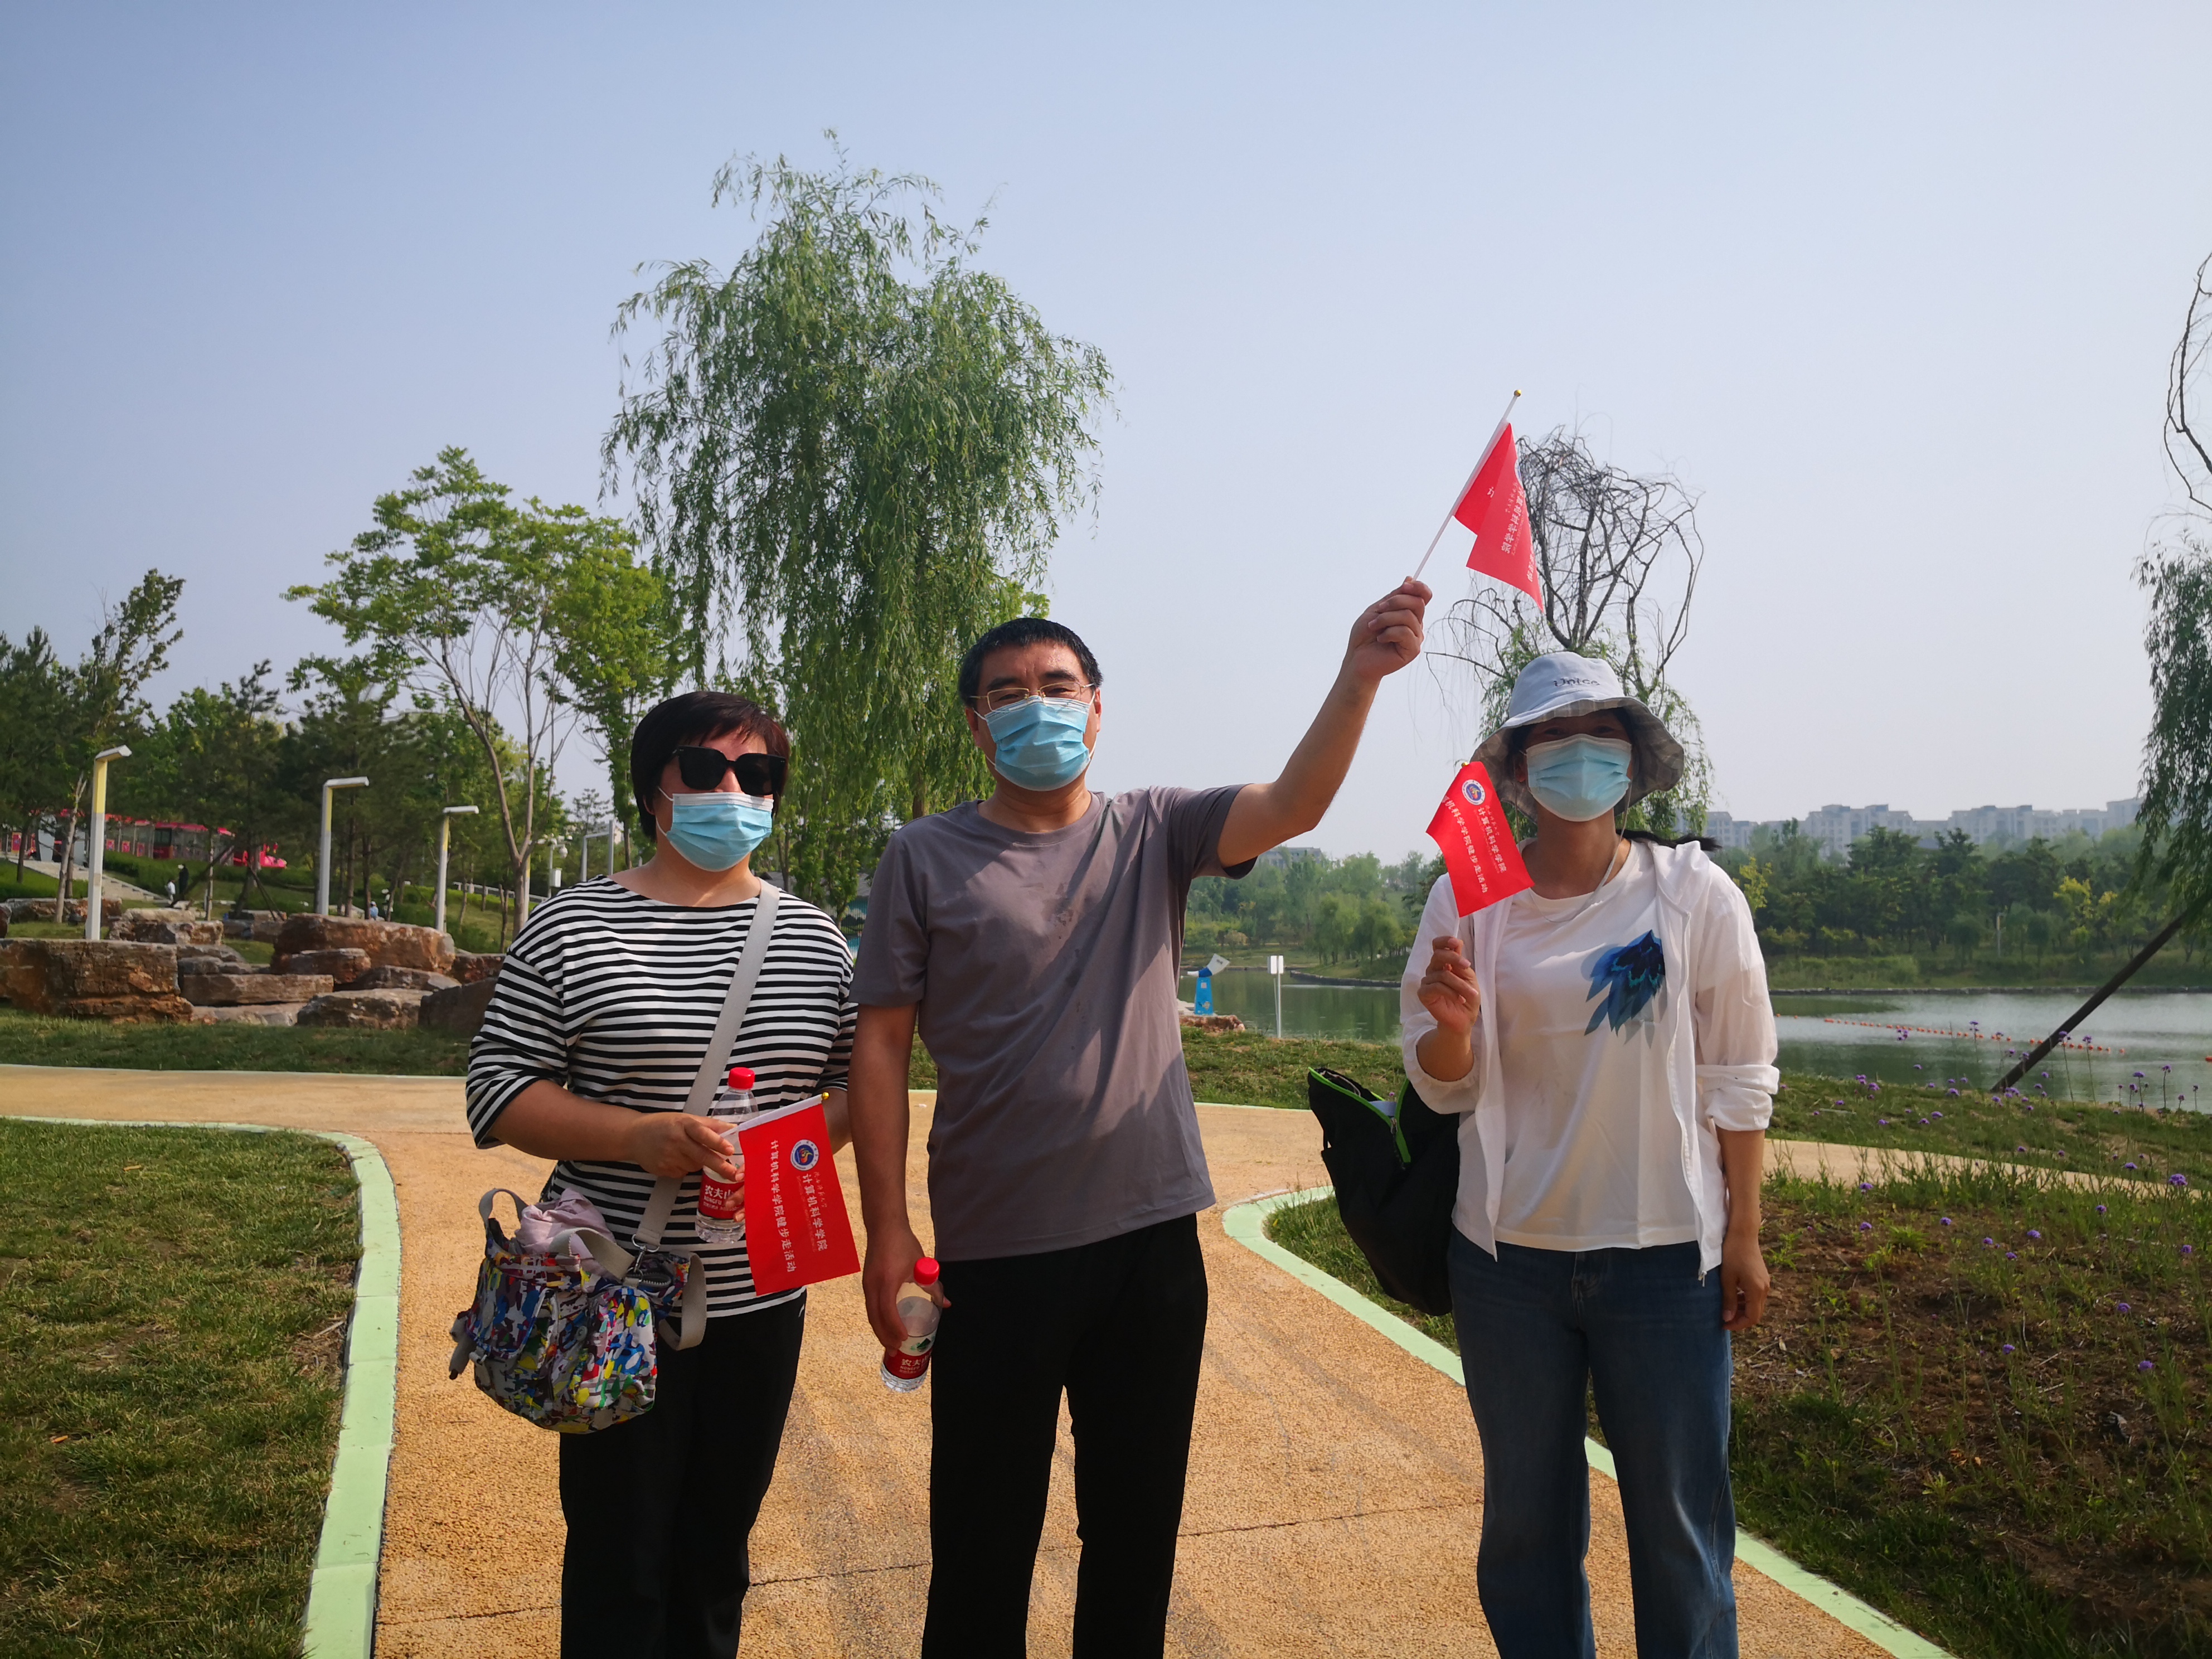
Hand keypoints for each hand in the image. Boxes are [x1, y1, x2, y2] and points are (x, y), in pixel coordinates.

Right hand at [622, 1112, 739, 1182]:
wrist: (634, 1136)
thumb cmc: (663, 1124)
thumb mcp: (685, 1118)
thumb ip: (710, 1125)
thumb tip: (734, 1129)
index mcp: (683, 1124)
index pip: (702, 1133)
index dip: (717, 1142)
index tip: (729, 1149)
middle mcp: (676, 1140)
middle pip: (701, 1155)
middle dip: (719, 1166)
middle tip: (734, 1174)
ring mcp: (668, 1157)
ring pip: (695, 1165)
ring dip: (698, 1161)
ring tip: (687, 1150)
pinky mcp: (663, 1169)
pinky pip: (683, 1171)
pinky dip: (685, 1166)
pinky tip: (675, 1157)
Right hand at [862, 1217, 948, 1351]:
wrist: (884, 1227)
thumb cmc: (904, 1244)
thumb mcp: (921, 1265)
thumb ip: (933, 1286)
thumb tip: (946, 1304)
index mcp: (887, 1281)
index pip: (888, 1311)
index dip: (895, 1328)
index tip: (904, 1339)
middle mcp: (873, 1285)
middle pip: (875, 1318)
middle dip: (885, 1336)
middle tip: (895, 1350)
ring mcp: (867, 1284)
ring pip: (871, 1314)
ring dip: (879, 1330)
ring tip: (889, 1344)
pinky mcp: (866, 1282)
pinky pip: (870, 1306)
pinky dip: (876, 1319)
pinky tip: (884, 1325)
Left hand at [1344, 578, 1430, 684]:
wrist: (1356, 659)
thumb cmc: (1365, 636)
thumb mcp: (1377, 609)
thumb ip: (1394, 596)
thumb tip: (1410, 579)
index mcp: (1409, 613)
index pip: (1424, 596)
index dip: (1419, 587)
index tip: (1404, 586)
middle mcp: (1416, 625)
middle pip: (1417, 602)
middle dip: (1394, 602)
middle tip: (1378, 610)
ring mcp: (1416, 638)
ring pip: (1408, 616)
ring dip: (1385, 619)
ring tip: (1374, 627)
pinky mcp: (1413, 650)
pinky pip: (1405, 632)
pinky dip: (1388, 633)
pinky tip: (1380, 639)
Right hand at [1417, 934, 1479, 1034]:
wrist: (1464, 1019)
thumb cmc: (1467, 998)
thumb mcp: (1469, 978)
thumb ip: (1462, 963)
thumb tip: (1457, 943)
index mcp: (1445, 964)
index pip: (1438, 946)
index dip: (1444, 940)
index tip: (1456, 942)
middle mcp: (1434, 970)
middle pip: (1437, 955)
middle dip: (1454, 958)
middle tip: (1467, 966)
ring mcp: (1427, 981)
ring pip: (1442, 974)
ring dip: (1460, 984)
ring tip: (1471, 994)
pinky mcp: (1423, 993)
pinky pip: (1436, 987)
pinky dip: (1451, 993)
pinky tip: (1460, 999)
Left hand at [1720, 1230, 1768, 1330]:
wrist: (1743, 1234)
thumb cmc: (1732, 1254)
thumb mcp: (1727, 1278)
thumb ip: (1729, 1299)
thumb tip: (1727, 1319)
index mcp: (1757, 1290)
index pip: (1752, 1318)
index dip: (1738, 1325)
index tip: (1723, 1325)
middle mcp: (1764, 1289)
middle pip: (1755, 1313)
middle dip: (1740, 1319)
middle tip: (1723, 1318)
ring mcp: (1765, 1283)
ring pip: (1755, 1305)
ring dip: (1742, 1309)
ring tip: (1726, 1308)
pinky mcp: (1761, 1277)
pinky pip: (1755, 1295)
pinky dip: (1745, 1300)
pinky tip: (1733, 1297)